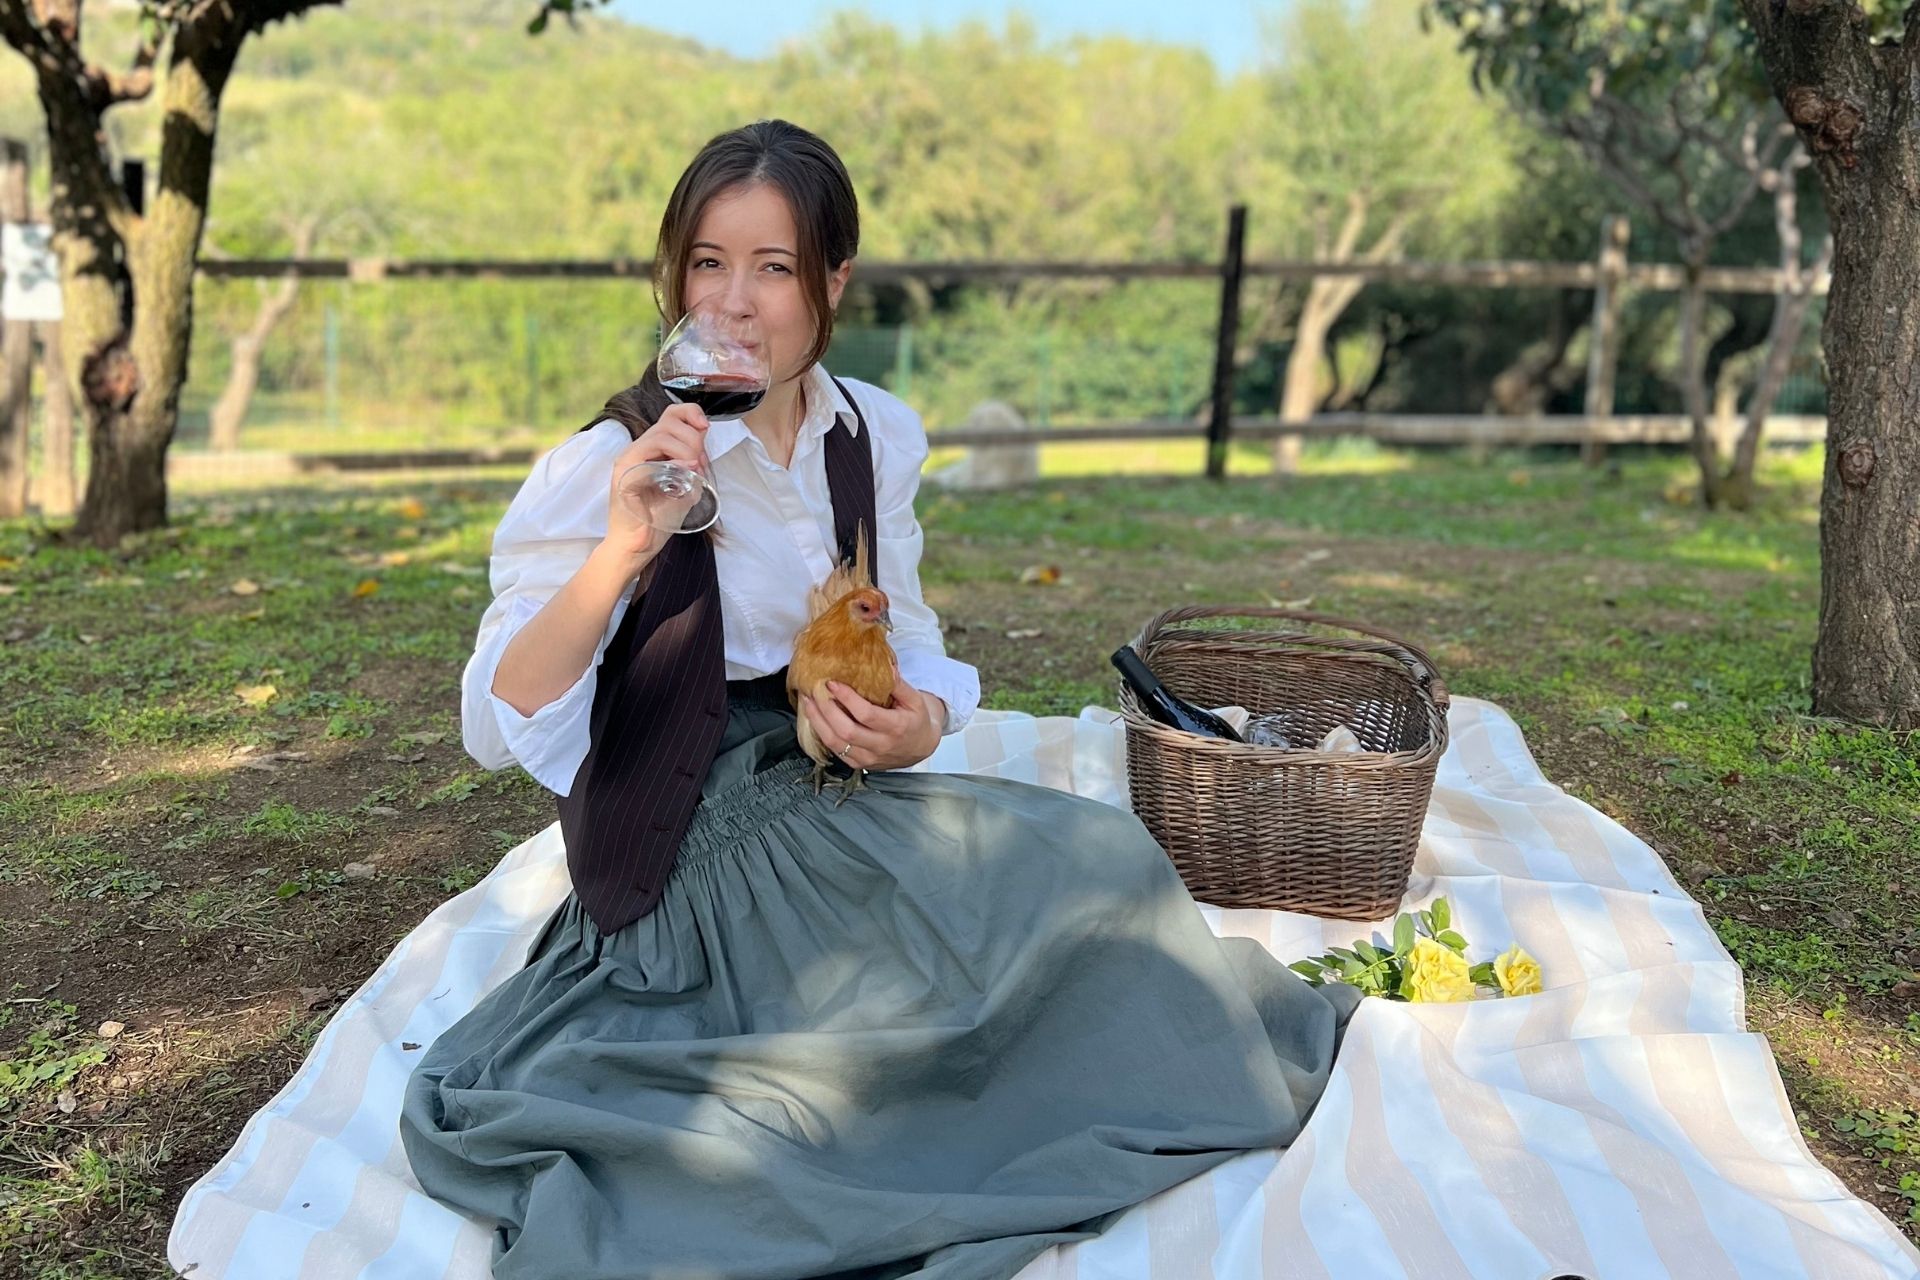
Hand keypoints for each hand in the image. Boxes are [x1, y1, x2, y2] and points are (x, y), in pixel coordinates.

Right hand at [601, 402, 711, 574]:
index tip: (706, 428)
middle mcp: (638, 449)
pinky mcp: (624, 473)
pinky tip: (686, 470)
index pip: (671, 415)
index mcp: (652, 449)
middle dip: (694, 438)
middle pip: (669, 421)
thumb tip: (702, 452)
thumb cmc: (658, 520)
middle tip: (701, 463)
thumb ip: (693, 468)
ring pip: (660, 433)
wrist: (637, 546)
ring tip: (694, 468)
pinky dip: (671, 459)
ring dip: (686, 448)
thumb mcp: (685, 488)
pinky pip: (646, 454)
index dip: (690, 413)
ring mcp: (629, 459)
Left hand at [802, 674, 941, 771]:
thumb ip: (899, 684)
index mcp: (896, 728)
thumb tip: (885, 665)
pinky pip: (834, 750)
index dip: (847, 699)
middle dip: (826, 709)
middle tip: (814, 691)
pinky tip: (814, 717)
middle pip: (846, 731)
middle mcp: (880, 746)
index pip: (866, 714)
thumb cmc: (916, 720)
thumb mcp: (915, 700)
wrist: (919, 747)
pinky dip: (821, 732)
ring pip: (835, 743)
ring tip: (807, 702)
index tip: (833, 683)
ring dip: (817, 721)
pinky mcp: (858, 763)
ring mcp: (867, 758)